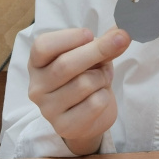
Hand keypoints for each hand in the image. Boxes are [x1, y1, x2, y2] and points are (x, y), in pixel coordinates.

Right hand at [28, 26, 130, 155]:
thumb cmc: (86, 76)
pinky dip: (105, 96)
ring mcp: (48, 109)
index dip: (69, 37)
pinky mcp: (65, 126)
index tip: (90, 35)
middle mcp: (37, 86)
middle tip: (121, 40)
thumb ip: (103, 43)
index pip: (43, 46)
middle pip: (65, 64)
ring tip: (103, 77)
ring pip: (83, 84)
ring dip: (102, 76)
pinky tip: (100, 96)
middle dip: (98, 50)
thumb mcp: (92, 55)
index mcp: (37, 63)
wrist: (90, 115)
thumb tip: (121, 32)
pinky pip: (94, 104)